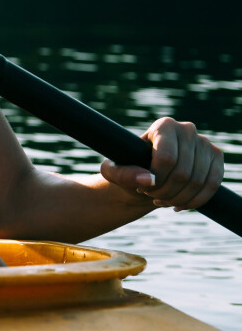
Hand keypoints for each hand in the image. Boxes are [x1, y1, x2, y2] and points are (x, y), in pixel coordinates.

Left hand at [100, 117, 225, 210]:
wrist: (146, 174)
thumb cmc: (127, 168)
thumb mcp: (112, 171)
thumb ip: (122, 174)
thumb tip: (147, 180)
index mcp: (163, 126)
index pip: (167, 158)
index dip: (156, 179)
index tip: (142, 187)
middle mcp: (187, 129)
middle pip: (182, 173)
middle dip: (165, 192)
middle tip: (151, 196)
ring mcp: (205, 143)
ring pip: (198, 181)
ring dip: (178, 198)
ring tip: (162, 200)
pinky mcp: (217, 158)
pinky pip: (213, 185)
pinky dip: (196, 201)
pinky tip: (179, 205)